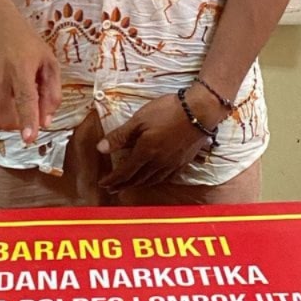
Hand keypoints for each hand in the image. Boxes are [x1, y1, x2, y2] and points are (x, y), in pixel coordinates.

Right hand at [0, 0, 61, 143]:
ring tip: (10, 102)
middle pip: (6, 117)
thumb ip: (51, 92)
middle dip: (18, 124)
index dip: (27, 121)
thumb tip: (46, 121)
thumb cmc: (21, 40)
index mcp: (20, 67)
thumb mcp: (47, 60)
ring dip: (4, 121)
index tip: (29, 138)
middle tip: (23, 113)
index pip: (24, 100)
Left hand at [97, 89, 219, 191]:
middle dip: (123, 185)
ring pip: (152, 180)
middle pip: (137, 179)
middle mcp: (158, 163)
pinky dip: (156, 181)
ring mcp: (172, 163)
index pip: (125, 171)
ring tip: (130, 186)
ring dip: (138, 185)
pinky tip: (155, 179)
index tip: (103, 184)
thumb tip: (100, 149)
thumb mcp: (139, 119)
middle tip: (112, 189)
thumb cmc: (167, 111)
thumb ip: (120, 136)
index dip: (113, 179)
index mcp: (145, 152)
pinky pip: (167, 177)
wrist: (200, 111)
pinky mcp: (183, 161)